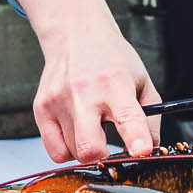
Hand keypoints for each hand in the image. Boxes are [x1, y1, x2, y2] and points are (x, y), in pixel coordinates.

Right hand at [18, 0, 160, 164]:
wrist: (75, 34)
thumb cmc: (111, 58)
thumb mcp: (141, 80)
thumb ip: (150, 118)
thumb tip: (150, 150)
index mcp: (116, 83)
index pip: (128, 116)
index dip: (136, 138)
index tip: (142, 151)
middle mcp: (85, 92)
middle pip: (90, 147)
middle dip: (104, 158)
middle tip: (111, 148)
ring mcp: (60, 101)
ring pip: (74, 152)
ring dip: (87, 149)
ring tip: (93, 125)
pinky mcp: (42, 108)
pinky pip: (55, 151)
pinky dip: (68, 150)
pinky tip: (77, 132)